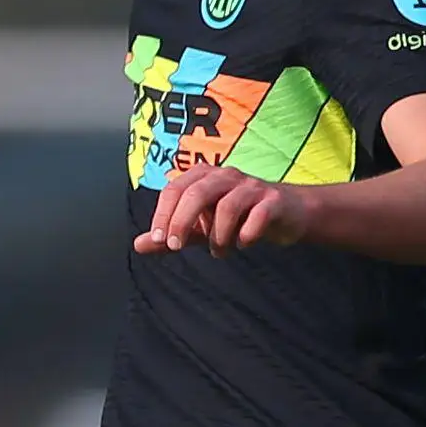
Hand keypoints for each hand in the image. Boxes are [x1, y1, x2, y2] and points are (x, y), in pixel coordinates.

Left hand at [136, 162, 315, 256]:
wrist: (287, 214)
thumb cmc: (238, 218)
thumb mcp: (201, 227)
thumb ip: (173, 234)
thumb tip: (138, 245)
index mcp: (204, 176)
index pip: (175, 189)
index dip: (164, 215)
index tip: (160, 241)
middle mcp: (226, 175)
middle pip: (197, 193)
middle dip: (182, 221)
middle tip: (176, 247)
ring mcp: (252, 186)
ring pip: (228, 206)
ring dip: (219, 236)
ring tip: (218, 251)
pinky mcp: (274, 201)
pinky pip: (258, 216)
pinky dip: (247, 234)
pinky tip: (244, 244)